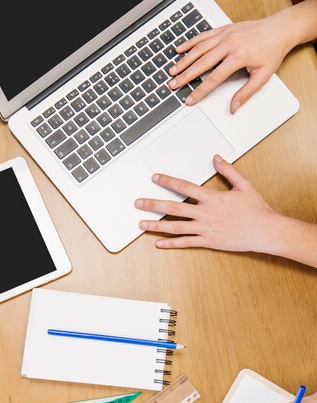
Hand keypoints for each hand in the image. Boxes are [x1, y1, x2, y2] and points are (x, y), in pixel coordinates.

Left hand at [135, 154, 280, 252]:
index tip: (155, 178)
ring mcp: (205, 229)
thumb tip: (216, 157)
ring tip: (141, 223)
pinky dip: (172, 244)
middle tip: (138, 202)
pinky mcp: (208, 241)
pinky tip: (159, 243)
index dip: (168, 182)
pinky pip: (186, 243)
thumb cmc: (256, 209)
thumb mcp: (244, 185)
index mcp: (212, 198)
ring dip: (156, 225)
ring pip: (176, 227)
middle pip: (174, 208)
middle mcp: (205, 213)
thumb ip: (228, 170)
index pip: (185, 187)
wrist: (265, 231)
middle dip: (153, 204)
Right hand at [167, 12, 294, 111]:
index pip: (213, 78)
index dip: (200, 91)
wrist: (279, 29)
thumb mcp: (262, 76)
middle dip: (185, 76)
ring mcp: (225, 35)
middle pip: (201, 63)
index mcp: (238, 56)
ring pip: (199, 49)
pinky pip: (203, 35)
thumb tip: (234, 107)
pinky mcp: (223, 29)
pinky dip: (190, 42)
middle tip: (173, 85)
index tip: (190, 99)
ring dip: (184, 60)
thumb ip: (246, 93)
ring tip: (172, 70)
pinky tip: (180, 49)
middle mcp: (229, 44)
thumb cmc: (272, 51)